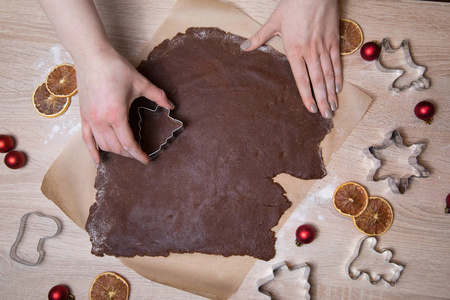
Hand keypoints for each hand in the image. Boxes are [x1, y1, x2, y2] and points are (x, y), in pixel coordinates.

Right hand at [75, 46, 172, 164]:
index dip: (138, 154)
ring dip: (115, 151)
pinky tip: (98, 160)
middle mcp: (101, 121)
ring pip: (103, 145)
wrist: (91, 56)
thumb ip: (158, 96)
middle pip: (116, 147)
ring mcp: (90, 120)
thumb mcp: (140, 83)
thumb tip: (171, 106)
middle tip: (139, 153)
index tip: (147, 159)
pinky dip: (92, 151)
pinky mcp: (83, 116)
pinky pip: (86, 139)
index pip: (128, 143)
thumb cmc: (115, 68)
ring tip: (126, 152)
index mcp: (116, 115)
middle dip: (129, 154)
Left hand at [241, 0, 340, 117]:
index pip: (301, 79)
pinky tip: (338, 87)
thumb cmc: (294, 4)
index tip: (310, 109)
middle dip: (322, 100)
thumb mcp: (274, 21)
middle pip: (317, 81)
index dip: (306, 95)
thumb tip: (244, 48)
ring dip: (331, 92)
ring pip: (329, 74)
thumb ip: (259, 37)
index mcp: (294, 50)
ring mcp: (323, 46)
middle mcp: (310, 52)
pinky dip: (338, 75)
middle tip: (325, 116)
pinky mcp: (334, 39)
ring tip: (333, 107)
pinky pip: (337, 61)